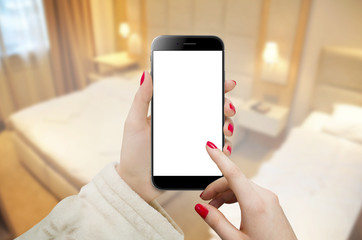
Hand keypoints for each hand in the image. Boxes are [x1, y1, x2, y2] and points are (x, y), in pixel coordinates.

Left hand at [116, 71, 236, 202]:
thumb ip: (141, 99)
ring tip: (225, 129)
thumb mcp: (134, 123)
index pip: (196, 95)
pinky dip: (224, 148)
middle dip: (225, 106)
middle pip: (212, 110)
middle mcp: (186, 125)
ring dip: (228, 125)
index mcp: (173, 112)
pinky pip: (215, 150)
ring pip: (217, 128)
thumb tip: (147, 74)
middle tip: (227, 109)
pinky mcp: (196, 157)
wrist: (137, 183)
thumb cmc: (133, 152)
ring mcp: (193, 141)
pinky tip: (224, 148)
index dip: (214, 88)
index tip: (227, 84)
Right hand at [195, 142, 296, 239]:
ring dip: (224, 192)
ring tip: (213, 206)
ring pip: (241, 185)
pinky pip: (249, 191)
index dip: (219, 158)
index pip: (234, 174)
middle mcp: (265, 197)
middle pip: (235, 180)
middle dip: (216, 187)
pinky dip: (235, 195)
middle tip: (203, 199)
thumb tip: (201, 208)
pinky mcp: (271, 202)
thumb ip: (216, 222)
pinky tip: (226, 206)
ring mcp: (270, 199)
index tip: (210, 146)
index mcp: (255, 205)